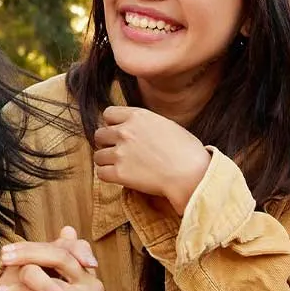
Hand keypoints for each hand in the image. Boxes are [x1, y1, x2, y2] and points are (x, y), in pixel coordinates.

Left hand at [0, 230, 101, 290]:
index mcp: (82, 272)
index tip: (5, 251)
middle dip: (29, 256)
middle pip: (62, 258)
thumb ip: (45, 265)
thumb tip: (63, 228)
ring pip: (55, 288)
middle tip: (2, 261)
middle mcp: (93, 283)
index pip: (62, 247)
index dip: (34, 247)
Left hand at [92, 106, 209, 213]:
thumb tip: (137, 129)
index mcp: (138, 116)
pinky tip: (120, 176)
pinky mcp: (119, 173)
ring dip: (107, 161)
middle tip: (120, 152)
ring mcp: (120, 152)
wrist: (191, 174)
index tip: (120, 133)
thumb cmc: (187, 151)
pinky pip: (101, 173)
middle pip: (100, 134)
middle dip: (107, 143)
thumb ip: (146, 124)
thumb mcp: (167, 125)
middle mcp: (125, 131)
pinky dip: (108, 176)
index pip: (108, 114)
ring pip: (98, 155)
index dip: (112, 124)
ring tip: (122, 166)